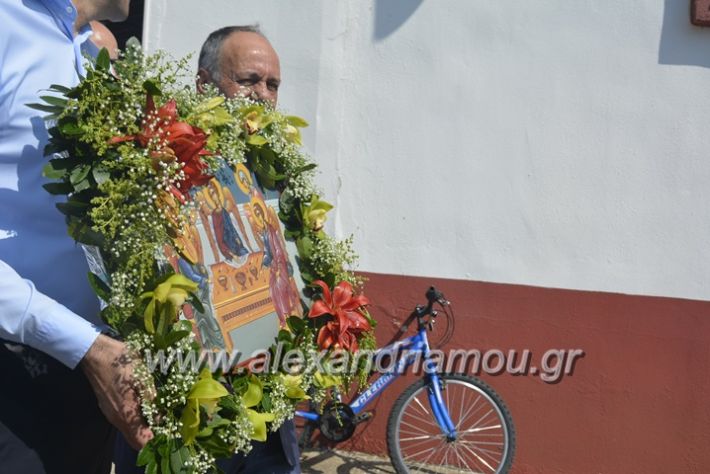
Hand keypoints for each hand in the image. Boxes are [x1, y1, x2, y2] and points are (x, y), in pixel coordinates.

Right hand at [81, 334, 153, 449]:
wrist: (96, 353)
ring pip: (128, 428)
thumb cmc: (122, 363)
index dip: (154, 439)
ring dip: (142, 424)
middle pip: (134, 438)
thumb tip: (158, 418)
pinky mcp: (107, 405)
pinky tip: (142, 402)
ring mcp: (109, 412)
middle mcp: (116, 418)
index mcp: (126, 414)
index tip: (165, 429)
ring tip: (155, 409)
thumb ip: (151, 400)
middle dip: (149, 433)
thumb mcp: (143, 378)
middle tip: (162, 419)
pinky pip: (123, 418)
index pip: (141, 442)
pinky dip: (134, 416)